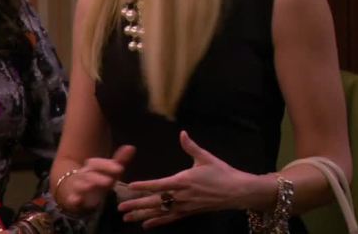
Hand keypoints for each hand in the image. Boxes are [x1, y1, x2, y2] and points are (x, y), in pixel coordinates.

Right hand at [57, 145, 135, 212]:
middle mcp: (84, 175)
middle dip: (98, 177)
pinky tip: (77, 200)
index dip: (108, 166)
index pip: (98, 163)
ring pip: (80, 185)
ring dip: (85, 185)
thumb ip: (120, 160)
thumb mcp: (111, 171)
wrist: (79, 190)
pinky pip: (73, 199)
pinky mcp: (75, 199)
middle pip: (89, 174)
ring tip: (91, 186)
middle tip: (110, 181)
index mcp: (92, 166)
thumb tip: (132, 147)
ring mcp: (78, 187)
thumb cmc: (99, 178)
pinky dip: (74, 199)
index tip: (120, 169)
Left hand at [118, 131, 259, 228]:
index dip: (144, 185)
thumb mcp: (206, 157)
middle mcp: (181, 196)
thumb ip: (191, 146)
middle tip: (120, 208)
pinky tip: (146, 225)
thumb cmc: (221, 173)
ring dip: (142, 215)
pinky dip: (157, 222)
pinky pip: (170, 218)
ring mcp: (185, 206)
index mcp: (183, 180)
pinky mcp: (189, 212)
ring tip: (127, 218)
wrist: (237, 192)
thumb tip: (182, 133)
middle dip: (136, 205)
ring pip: (160, 212)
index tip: (130, 186)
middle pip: (155, 201)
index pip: (159, 184)